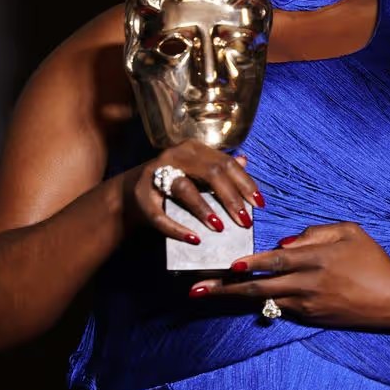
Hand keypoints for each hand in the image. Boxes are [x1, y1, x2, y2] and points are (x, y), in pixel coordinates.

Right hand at [126, 141, 263, 244]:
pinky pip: (161, 215)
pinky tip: (194, 239)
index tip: (260, 204)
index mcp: (193, 149)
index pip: (225, 163)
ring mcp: (156, 174)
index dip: (245, 183)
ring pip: (184, 188)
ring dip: (204, 209)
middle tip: (245, 221)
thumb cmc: (171, 182)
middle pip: (210, 173)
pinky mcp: (141, 196)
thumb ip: (218, 167)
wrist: (129, 194)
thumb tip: (245, 161)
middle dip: (231, 198)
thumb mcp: (195, 172)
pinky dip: (178, 229)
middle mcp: (175, 155)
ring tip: (220, 227)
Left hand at [190, 222, 389, 327]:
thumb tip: (283, 242)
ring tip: (207, 294)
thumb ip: (315, 231)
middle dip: (225, 288)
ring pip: (263, 300)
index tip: (229, 266)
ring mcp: (307, 306)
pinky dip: (261, 302)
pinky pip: (280, 309)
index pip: (276, 261)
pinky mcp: (311, 319)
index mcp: (316, 260)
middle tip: (196, 290)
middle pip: (259, 287)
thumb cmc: (373, 259)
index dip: (252, 263)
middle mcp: (307, 285)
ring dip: (235, 297)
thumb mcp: (349, 232)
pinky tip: (241, 297)